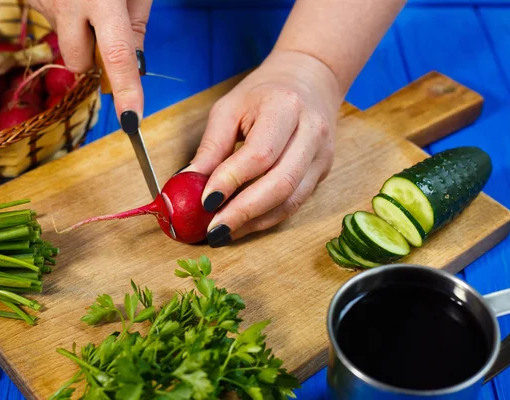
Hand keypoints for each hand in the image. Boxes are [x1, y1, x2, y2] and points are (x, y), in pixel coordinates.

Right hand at [28, 0, 151, 122]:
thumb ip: (135, 24)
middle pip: (79, 63)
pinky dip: (68, 19)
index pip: (117, 56)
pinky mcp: (30, 0)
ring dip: (80, 35)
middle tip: (106, 29)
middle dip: (94, 59)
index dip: (126, 91)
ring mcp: (43, 3)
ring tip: (89, 3)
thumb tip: (134, 67)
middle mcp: (67, 5)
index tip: (131, 120)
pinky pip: (54, 24)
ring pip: (66, 44)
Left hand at [184, 50, 342, 246]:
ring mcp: (322, 155)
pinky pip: (295, 203)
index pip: (259, 154)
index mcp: (285, 107)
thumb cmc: (264, 93)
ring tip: (224, 232)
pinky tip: (243, 224)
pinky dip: (266, 218)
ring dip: (254, 222)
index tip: (204, 201)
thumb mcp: (230, 108)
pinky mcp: (323, 172)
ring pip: (291, 201)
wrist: (310, 80)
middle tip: (213, 230)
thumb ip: (211, 146)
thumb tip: (187, 183)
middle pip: (281, 184)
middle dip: (243, 212)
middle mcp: (311, 132)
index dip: (231, 180)